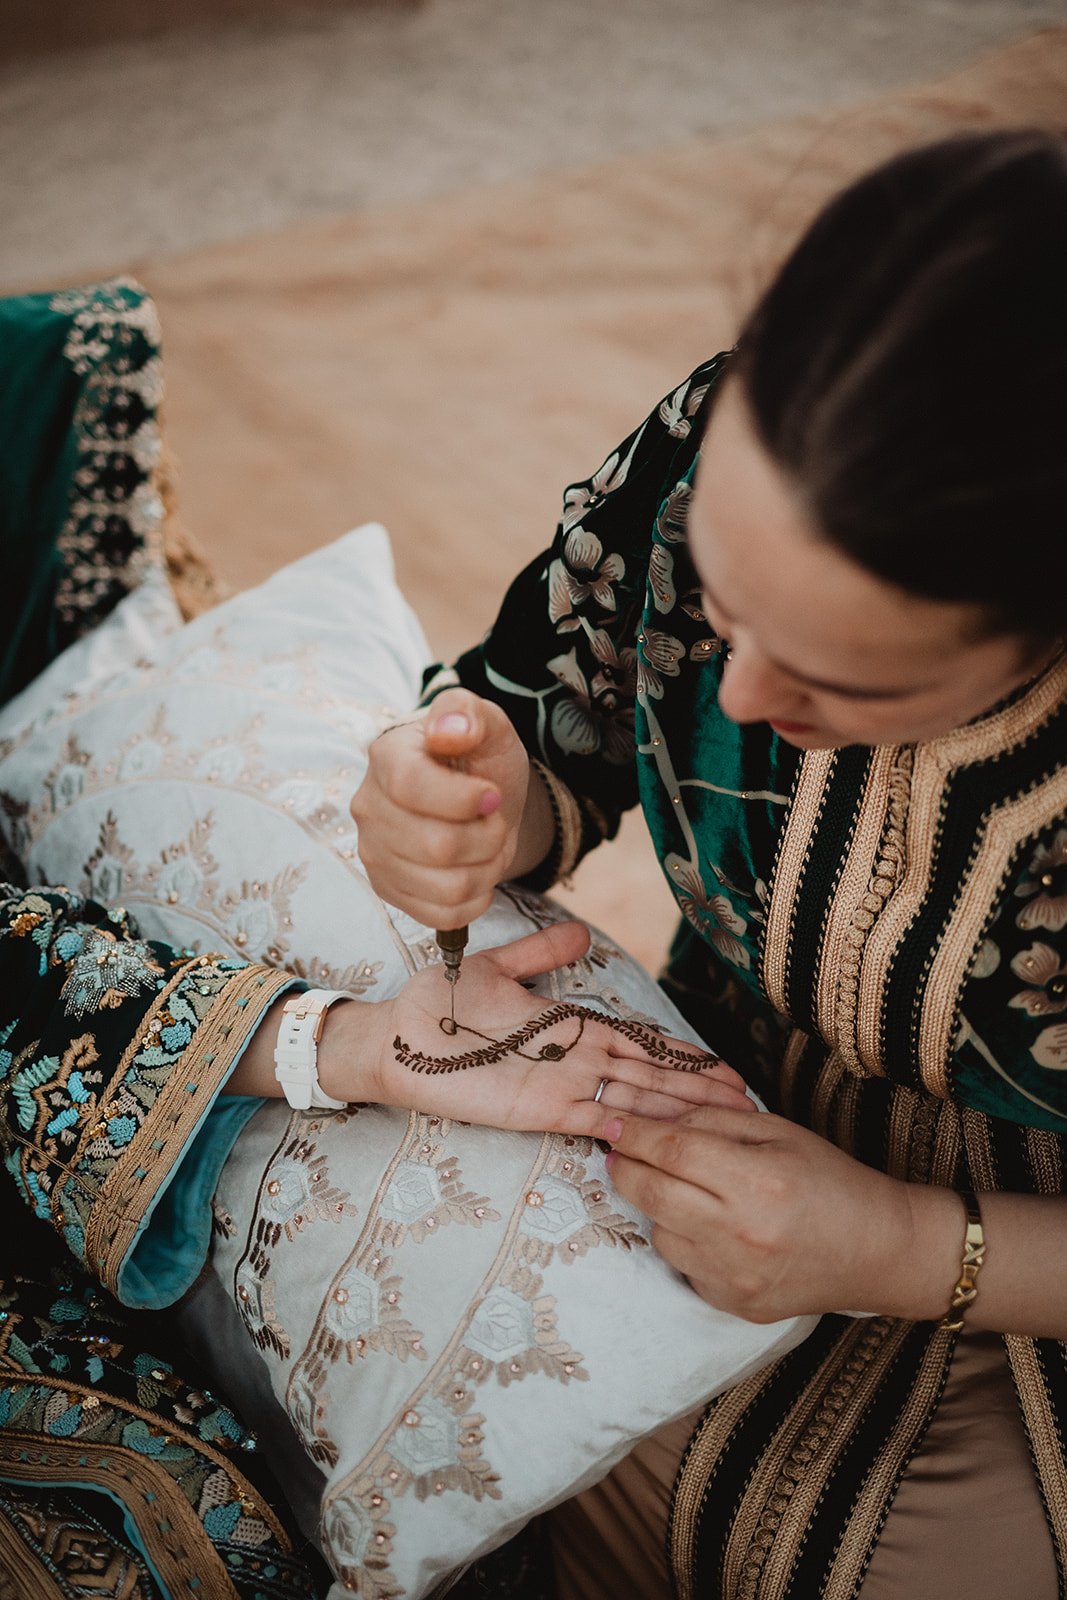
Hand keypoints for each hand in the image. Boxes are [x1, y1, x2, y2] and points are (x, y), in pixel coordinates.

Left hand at [320, 921, 754, 1137]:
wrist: (394, 1035)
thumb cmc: (438, 1002)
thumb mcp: (495, 967)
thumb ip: (540, 953)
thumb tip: (582, 935)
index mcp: (569, 1026)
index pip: (639, 1041)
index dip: (681, 1055)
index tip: (724, 1067)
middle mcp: (574, 1059)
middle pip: (651, 1075)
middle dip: (697, 1088)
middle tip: (748, 1102)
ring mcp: (560, 1086)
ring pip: (634, 1097)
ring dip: (679, 1109)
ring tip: (725, 1118)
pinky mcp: (538, 1109)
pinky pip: (593, 1118)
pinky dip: (627, 1124)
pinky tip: (662, 1132)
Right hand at [352, 688, 539, 927]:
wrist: (478, 802)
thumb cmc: (479, 761)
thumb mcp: (488, 726)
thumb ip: (469, 713)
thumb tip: (449, 730)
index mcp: (386, 757)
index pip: (410, 787)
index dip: (463, 799)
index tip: (492, 795)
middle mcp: (368, 807)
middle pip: (437, 846)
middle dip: (488, 836)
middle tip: (494, 820)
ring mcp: (374, 853)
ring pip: (447, 886)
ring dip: (486, 867)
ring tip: (486, 843)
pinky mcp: (389, 890)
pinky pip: (443, 914)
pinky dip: (475, 897)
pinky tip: (475, 869)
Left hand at [604, 1105, 962, 1323]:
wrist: (877, 1251)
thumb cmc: (829, 1180)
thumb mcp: (777, 1132)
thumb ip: (714, 1122)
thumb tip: (654, 1117)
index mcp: (757, 1180)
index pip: (672, 1151)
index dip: (634, 1133)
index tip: (612, 1122)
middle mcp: (741, 1233)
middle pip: (652, 1193)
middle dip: (624, 1167)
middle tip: (618, 1151)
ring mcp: (734, 1276)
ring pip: (661, 1233)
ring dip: (657, 1206)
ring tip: (683, 1190)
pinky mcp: (732, 1304)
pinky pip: (683, 1266)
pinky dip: (684, 1241)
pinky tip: (710, 1228)